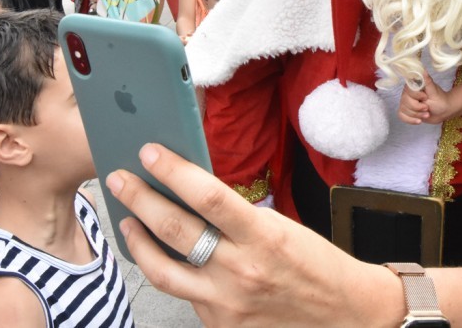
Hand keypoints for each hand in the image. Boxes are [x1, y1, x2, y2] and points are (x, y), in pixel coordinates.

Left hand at [106, 143, 393, 326]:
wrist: (342, 315)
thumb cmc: (315, 264)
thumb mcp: (281, 227)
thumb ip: (237, 215)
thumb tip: (192, 190)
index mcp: (263, 236)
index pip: (208, 196)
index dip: (173, 171)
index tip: (150, 152)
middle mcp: (241, 271)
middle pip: (175, 229)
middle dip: (140, 198)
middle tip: (120, 179)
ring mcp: (226, 302)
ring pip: (162, 269)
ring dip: (137, 240)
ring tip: (127, 220)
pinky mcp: (219, 324)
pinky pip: (183, 293)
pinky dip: (167, 270)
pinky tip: (158, 255)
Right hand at [397, 75, 453, 124]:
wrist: (443, 111)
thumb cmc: (440, 100)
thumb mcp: (434, 91)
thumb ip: (427, 81)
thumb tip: (423, 70)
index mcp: (414, 85)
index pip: (407, 90)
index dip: (416, 96)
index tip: (425, 97)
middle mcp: (408, 93)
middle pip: (405, 102)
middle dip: (417, 108)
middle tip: (427, 108)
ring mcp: (406, 102)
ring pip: (403, 110)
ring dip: (417, 115)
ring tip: (426, 114)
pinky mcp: (407, 111)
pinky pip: (401, 116)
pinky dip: (410, 120)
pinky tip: (419, 121)